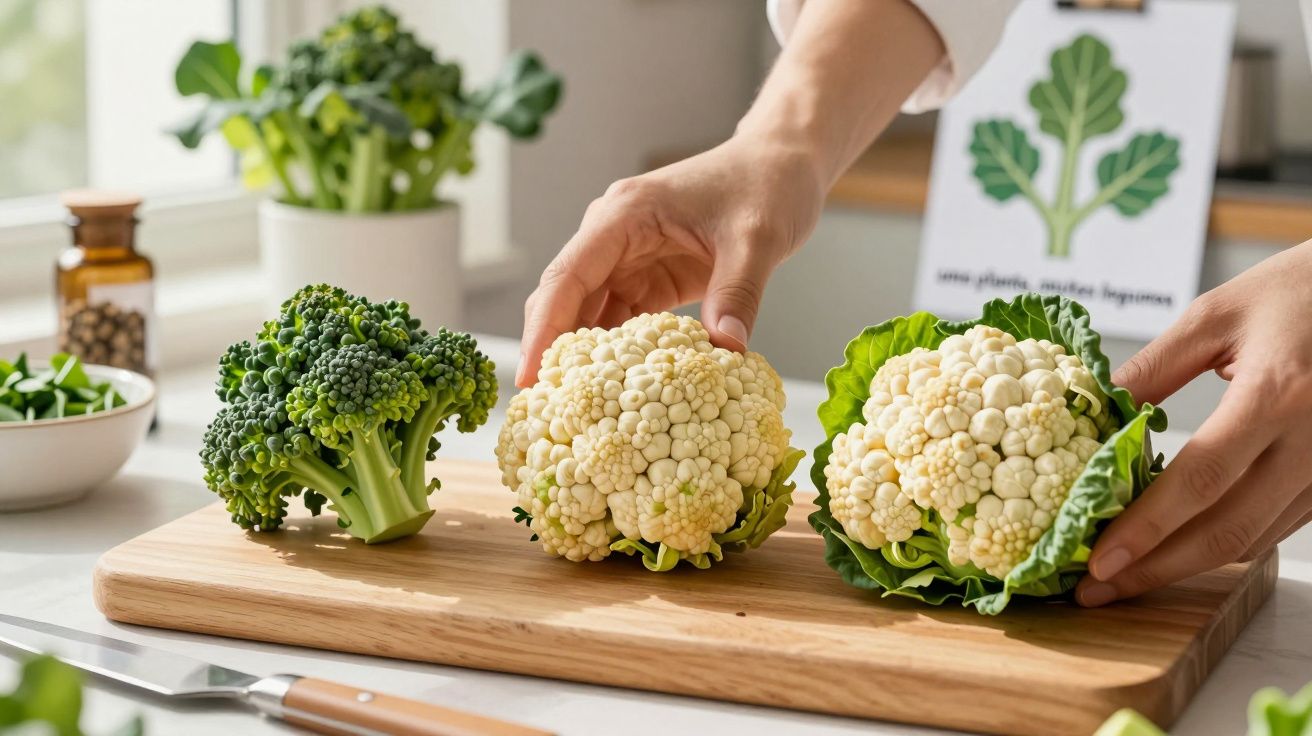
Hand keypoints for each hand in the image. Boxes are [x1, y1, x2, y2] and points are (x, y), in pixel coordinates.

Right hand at [516, 137, 824, 386]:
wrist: (783, 163)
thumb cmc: (766, 184)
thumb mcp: (758, 239)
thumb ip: (739, 293)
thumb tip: (727, 350)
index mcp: (624, 215)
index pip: (567, 276)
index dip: (545, 328)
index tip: (530, 375)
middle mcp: (614, 235)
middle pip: (565, 298)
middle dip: (552, 350)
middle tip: (545, 408)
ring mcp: (628, 257)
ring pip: (587, 313)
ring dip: (582, 358)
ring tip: (573, 410)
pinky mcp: (648, 277)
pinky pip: (620, 320)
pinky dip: (616, 355)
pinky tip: (614, 391)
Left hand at [1077, 240, 1311, 605]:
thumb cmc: (1300, 290)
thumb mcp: (1215, 315)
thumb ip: (1153, 371)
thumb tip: (1093, 413)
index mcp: (1278, 394)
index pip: (1201, 480)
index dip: (1147, 528)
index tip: (1099, 560)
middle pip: (1228, 530)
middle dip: (1156, 570)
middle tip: (1096, 590)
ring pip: (1255, 540)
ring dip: (1187, 566)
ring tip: (1125, 575)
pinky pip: (1278, 526)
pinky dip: (1225, 543)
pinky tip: (1177, 547)